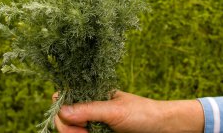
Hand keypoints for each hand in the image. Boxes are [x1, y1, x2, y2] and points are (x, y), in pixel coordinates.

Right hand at [53, 91, 203, 132]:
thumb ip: (88, 110)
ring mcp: (93, 122)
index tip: (68, 118)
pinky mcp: (99, 132)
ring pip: (71, 129)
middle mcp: (89, 107)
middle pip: (64, 117)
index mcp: (91, 94)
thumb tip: (61, 110)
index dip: (61, 108)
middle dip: (68, 127)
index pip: (64, 98)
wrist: (161, 128)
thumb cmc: (141, 113)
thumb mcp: (114, 110)